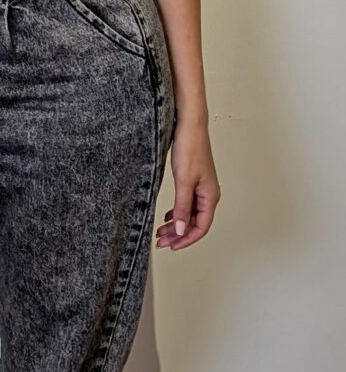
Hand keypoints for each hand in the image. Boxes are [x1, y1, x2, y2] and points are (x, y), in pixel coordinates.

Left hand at [156, 115, 219, 249]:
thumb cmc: (190, 147)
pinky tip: (168, 216)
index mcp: (210, 196)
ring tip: (161, 232)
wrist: (189, 125)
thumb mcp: (183, 181)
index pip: (201, 227)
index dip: (186, 239)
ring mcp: (201, 188)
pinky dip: (177, 213)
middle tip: (161, 242)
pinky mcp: (193, 180)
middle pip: (195, 223)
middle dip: (178, 235)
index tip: (171, 246)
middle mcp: (208, 194)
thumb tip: (181, 229)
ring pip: (190, 214)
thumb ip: (182, 207)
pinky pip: (187, 204)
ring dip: (176, 225)